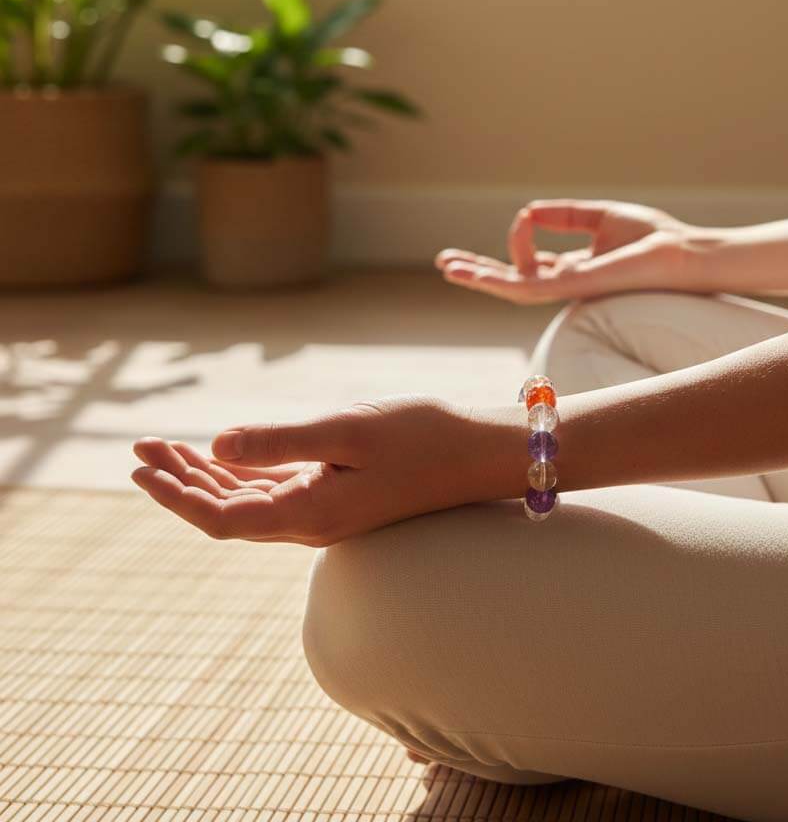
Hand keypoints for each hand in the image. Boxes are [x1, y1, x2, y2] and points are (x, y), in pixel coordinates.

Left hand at [131, 396, 518, 544]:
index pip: (221, 516)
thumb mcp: (348, 431)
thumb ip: (280, 441)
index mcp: (309, 514)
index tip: (140, 466)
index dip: (175, 495)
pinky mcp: (340, 495)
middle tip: (141, 448)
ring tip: (166, 450)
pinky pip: (276, 489)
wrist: (480, 452)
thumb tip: (218, 444)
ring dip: (206, 475)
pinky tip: (225, 453)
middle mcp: (311, 522)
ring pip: (248, 499)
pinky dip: (242, 470)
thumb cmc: (423, 438)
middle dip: (180, 481)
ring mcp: (326, 510)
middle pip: (227, 510)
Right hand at [436, 199, 712, 303]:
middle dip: (479, 271)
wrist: (681, 254)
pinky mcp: (572, 286)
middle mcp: (566, 282)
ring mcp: (567, 288)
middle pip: (512, 279)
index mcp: (574, 268)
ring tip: (447, 267)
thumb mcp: (600, 217)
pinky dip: (499, 275)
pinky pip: (527, 285)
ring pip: (512, 288)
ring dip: (478, 277)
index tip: (526, 215)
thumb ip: (564, 215)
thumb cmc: (653, 238)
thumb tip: (527, 210)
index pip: (529, 264)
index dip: (517, 240)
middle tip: (445, 263)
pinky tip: (473, 271)